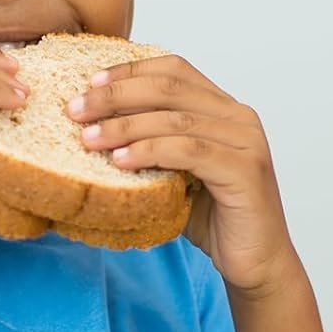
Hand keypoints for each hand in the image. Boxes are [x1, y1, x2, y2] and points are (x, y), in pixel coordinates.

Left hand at [67, 55, 296, 293]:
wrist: (256, 263)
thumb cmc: (214, 219)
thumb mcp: (176, 172)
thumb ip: (152, 145)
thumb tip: (94, 127)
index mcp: (224, 109)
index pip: (174, 69)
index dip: (129, 70)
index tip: (89, 83)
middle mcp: (239, 117)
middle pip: (170, 87)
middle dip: (117, 95)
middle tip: (76, 110)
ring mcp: (246, 142)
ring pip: (176, 119)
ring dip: (125, 126)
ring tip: (88, 139)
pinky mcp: (245, 171)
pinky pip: (189, 151)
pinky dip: (150, 151)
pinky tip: (120, 161)